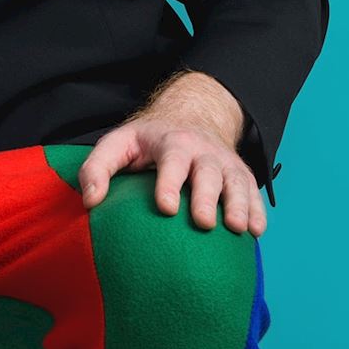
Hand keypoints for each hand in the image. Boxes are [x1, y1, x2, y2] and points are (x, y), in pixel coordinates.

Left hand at [78, 71, 264, 234]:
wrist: (191, 116)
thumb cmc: (148, 141)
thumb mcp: (118, 144)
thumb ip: (97, 168)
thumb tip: (90, 201)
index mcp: (172, 143)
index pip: (172, 161)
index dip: (169, 183)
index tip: (166, 207)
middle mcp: (203, 151)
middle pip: (209, 172)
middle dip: (208, 197)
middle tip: (204, 223)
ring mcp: (225, 163)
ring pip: (237, 181)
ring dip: (240, 204)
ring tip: (239, 228)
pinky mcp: (240, 175)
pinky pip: (253, 191)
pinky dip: (258, 210)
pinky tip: (256, 231)